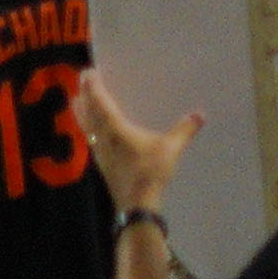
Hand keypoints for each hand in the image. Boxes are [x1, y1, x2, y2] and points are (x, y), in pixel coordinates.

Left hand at [69, 73, 202, 204]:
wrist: (137, 205)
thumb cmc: (150, 173)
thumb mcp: (171, 150)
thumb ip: (184, 131)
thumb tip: (200, 115)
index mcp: (116, 130)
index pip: (101, 103)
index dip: (94, 87)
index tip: (88, 72)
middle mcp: (103, 138)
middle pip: (88, 113)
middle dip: (84, 96)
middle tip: (81, 82)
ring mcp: (100, 153)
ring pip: (86, 127)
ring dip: (82, 112)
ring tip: (78, 102)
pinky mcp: (102, 164)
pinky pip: (90, 139)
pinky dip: (88, 128)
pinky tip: (92, 131)